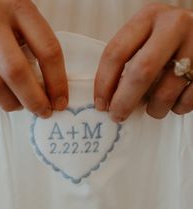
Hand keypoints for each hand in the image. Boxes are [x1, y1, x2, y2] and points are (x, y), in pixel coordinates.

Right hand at [0, 0, 67, 117]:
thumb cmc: (3, 18)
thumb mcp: (25, 23)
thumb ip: (37, 51)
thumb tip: (51, 95)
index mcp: (19, 6)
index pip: (47, 50)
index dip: (57, 83)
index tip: (60, 102)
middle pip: (15, 71)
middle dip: (33, 100)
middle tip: (42, 112)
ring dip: (10, 103)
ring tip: (19, 104)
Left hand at [94, 3, 192, 121]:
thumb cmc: (167, 40)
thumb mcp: (145, 37)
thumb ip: (127, 59)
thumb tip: (109, 99)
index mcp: (148, 17)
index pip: (116, 52)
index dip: (104, 83)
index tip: (100, 104)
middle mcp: (173, 27)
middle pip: (141, 72)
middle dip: (124, 101)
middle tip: (117, 115)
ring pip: (165, 92)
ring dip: (154, 109)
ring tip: (152, 107)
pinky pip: (186, 101)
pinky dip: (175, 108)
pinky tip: (174, 100)